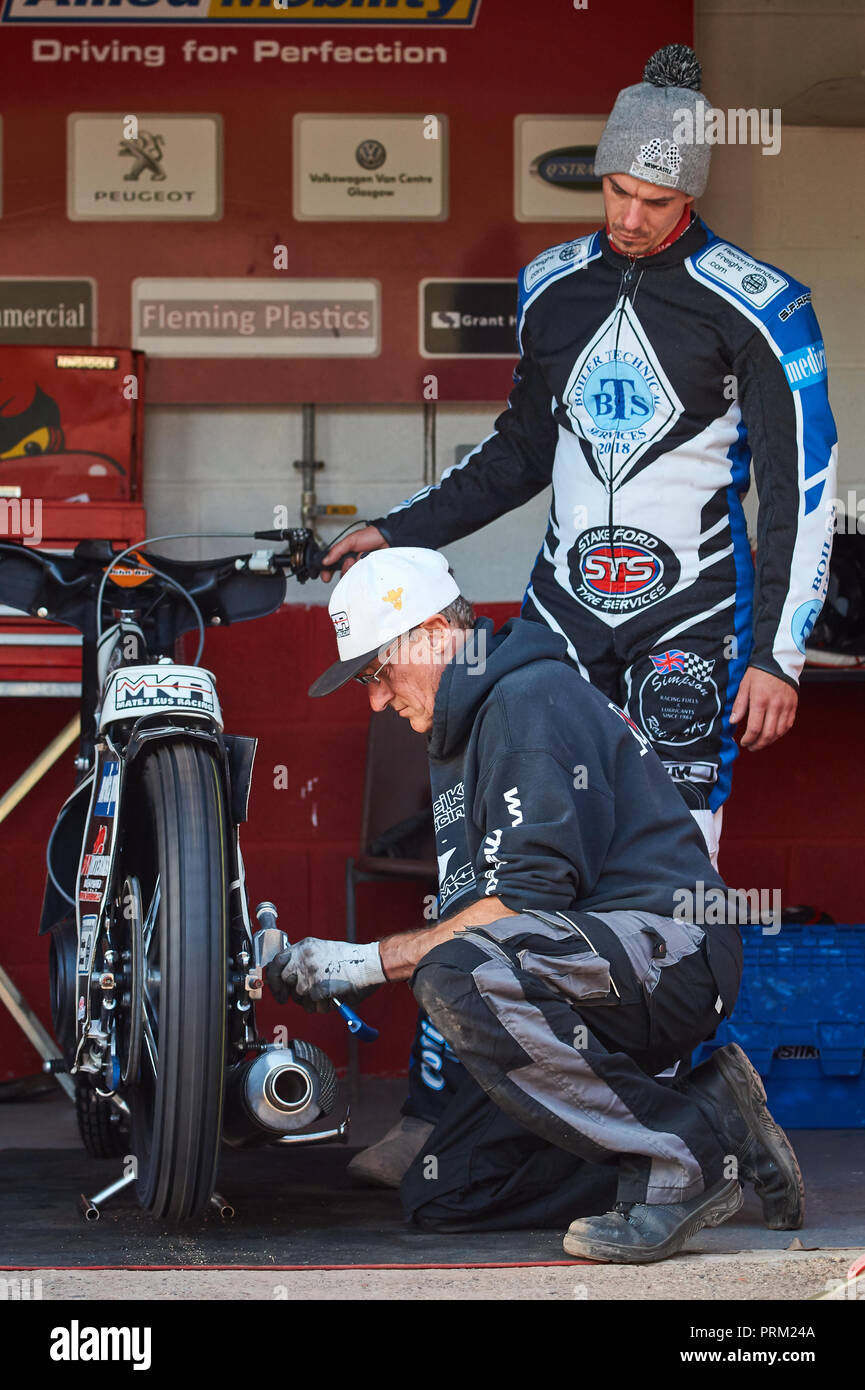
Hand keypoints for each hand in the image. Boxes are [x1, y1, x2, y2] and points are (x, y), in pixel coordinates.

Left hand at [266, 938, 384, 1009]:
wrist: (371, 963)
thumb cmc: (352, 960)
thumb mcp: (323, 951)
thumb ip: (305, 962)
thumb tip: (291, 982)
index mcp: (305, 946)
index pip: (276, 961)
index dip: (273, 978)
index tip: (277, 990)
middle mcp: (304, 958)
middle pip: (284, 980)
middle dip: (290, 993)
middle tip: (302, 998)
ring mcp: (310, 973)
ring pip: (299, 996)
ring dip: (310, 1001)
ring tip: (326, 996)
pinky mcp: (318, 988)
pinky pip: (312, 1005)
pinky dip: (322, 1007)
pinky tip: (333, 999)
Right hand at [320, 525, 387, 581]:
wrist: (388, 538)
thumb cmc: (371, 536)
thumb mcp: (350, 540)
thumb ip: (337, 550)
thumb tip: (325, 561)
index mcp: (344, 554)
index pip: (332, 565)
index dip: (327, 572)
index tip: (326, 577)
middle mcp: (352, 562)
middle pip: (342, 573)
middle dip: (345, 568)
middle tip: (350, 560)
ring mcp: (360, 567)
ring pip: (352, 575)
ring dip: (355, 567)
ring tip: (361, 558)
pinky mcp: (369, 571)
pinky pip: (363, 575)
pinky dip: (364, 568)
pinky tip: (368, 561)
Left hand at [730, 666, 797, 750]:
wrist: (779, 661)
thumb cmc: (758, 673)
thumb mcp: (744, 685)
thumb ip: (739, 705)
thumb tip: (733, 721)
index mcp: (760, 700)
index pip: (755, 728)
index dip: (748, 739)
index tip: (743, 742)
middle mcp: (775, 705)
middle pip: (768, 734)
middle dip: (758, 744)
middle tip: (751, 747)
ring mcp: (786, 706)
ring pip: (779, 732)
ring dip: (769, 741)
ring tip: (760, 743)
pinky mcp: (793, 706)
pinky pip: (788, 725)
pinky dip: (780, 733)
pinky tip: (772, 735)